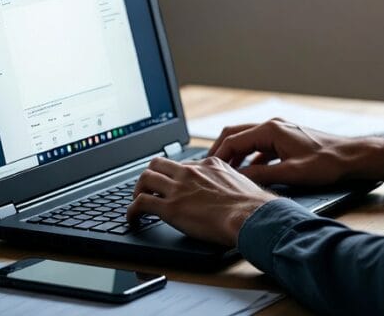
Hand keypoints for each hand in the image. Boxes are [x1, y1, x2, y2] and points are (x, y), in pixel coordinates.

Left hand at [127, 156, 276, 245]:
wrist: (250, 216)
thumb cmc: (252, 206)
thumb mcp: (242, 181)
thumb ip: (228, 181)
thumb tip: (229, 191)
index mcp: (209, 164)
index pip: (182, 164)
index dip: (173, 176)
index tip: (171, 184)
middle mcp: (190, 172)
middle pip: (158, 163)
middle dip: (150, 175)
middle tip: (149, 189)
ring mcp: (179, 188)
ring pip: (145, 178)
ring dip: (137, 191)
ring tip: (136, 203)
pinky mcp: (170, 208)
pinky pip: (140, 203)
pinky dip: (131, 211)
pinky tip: (132, 219)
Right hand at [208, 118, 383, 186]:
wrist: (351, 157)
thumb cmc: (326, 163)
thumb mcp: (291, 174)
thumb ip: (262, 176)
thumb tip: (239, 180)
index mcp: (271, 130)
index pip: (233, 140)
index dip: (217, 155)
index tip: (206, 170)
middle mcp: (273, 126)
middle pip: (236, 134)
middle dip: (221, 151)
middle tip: (209, 169)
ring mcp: (280, 131)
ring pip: (247, 140)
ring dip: (235, 154)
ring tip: (225, 173)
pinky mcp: (286, 139)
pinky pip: (260, 146)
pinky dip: (249, 157)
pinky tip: (249, 173)